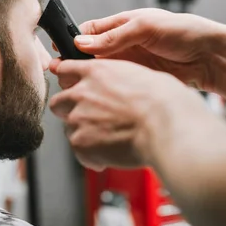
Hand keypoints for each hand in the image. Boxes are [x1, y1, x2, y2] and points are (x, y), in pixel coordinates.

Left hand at [49, 58, 208, 170]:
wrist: (166, 126)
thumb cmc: (164, 101)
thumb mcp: (139, 75)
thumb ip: (116, 79)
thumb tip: (117, 86)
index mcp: (95, 71)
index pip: (64, 70)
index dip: (68, 81)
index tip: (71, 87)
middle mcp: (81, 92)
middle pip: (58, 102)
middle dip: (70, 111)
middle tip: (89, 119)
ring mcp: (78, 117)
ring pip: (68, 128)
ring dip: (83, 134)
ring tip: (107, 140)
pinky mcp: (81, 143)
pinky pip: (78, 151)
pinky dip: (91, 156)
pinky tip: (109, 155)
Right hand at [71, 9, 225, 104]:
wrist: (211, 58)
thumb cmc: (184, 32)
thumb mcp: (146, 27)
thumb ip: (114, 36)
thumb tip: (82, 43)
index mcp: (121, 24)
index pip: (89, 32)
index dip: (72, 41)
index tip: (59, 53)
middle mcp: (122, 44)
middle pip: (90, 54)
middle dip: (75, 62)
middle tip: (62, 73)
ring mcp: (129, 63)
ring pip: (100, 71)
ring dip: (88, 77)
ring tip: (75, 86)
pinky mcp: (136, 80)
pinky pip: (115, 84)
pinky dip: (104, 89)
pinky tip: (97, 95)